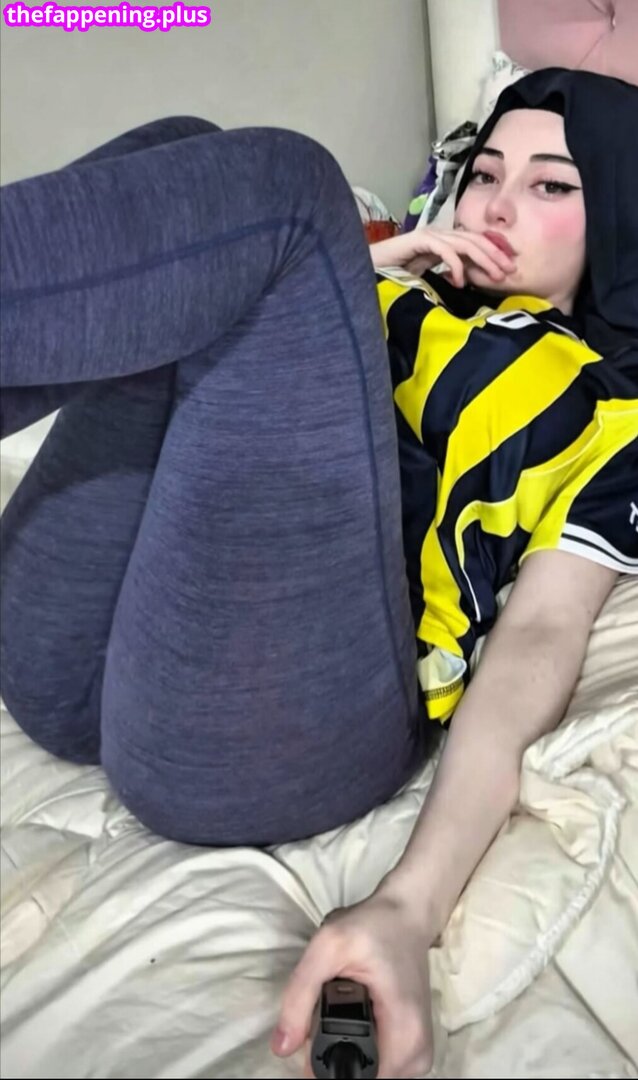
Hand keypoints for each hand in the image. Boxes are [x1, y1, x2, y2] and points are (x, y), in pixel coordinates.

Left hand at [271, 888, 434, 1078]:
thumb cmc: (373, 925)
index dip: (326, 1072)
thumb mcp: (328, 947)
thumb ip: (300, 995)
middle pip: (365, 1078)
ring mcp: (419, 1054)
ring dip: (346, 1055)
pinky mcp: (414, 1047)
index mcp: (404, 1034)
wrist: (407, 913)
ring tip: (332, 1017)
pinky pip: (381, 1067)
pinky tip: (349, 1024)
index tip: (309, 1044)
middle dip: (332, 1060)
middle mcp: (417, 1054)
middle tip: (317, 1022)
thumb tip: (281, 1047)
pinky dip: (360, 1051)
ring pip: (371, 1076)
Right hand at [370, 226, 515, 285]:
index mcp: (443, 242)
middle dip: (495, 254)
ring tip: (494, 276)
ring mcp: (429, 236)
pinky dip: (456, 265)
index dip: (493, 253)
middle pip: (474, 240)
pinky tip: (460, 282)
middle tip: (510, 270)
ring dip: (483, 259)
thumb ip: (446, 274)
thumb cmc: (395, 275)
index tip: (508, 269)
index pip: (474, 243)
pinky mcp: (418, 240)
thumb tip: (467, 281)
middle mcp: (438, 235)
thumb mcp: (428, 276)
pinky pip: (445, 250)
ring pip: (464, 243)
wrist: (368, 270)